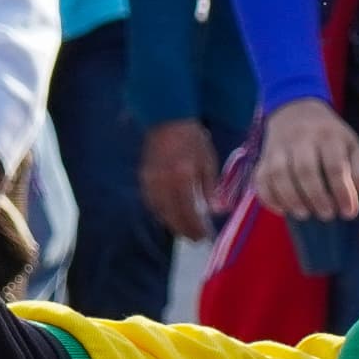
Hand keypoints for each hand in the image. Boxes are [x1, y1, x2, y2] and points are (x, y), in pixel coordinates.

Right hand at [141, 118, 221, 240]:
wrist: (167, 119)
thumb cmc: (192, 138)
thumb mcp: (208, 160)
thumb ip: (210, 187)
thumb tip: (214, 211)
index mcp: (183, 177)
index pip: (188, 212)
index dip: (196, 228)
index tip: (204, 237)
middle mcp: (164, 182)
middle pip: (173, 216)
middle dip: (185, 230)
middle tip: (196, 239)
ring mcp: (151, 181)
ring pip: (160, 212)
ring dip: (173, 224)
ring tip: (185, 230)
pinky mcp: (144, 178)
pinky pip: (152, 203)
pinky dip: (162, 213)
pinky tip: (171, 215)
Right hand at [254, 98, 358, 222]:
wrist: (296, 109)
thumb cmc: (330, 135)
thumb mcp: (351, 144)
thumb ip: (358, 169)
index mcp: (328, 135)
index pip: (335, 166)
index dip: (342, 192)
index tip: (348, 212)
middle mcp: (301, 138)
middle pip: (305, 170)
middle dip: (317, 197)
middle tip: (327, 214)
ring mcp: (279, 147)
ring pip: (279, 174)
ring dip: (291, 198)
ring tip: (305, 213)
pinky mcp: (264, 157)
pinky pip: (261, 179)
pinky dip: (270, 197)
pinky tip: (283, 210)